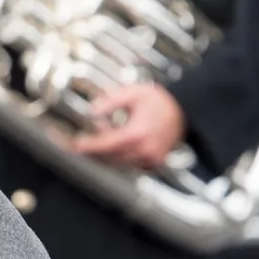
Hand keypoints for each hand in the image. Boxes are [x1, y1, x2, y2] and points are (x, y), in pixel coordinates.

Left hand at [71, 83, 185, 169]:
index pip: (106, 144)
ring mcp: (150, 158)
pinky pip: (131, 165)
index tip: (74, 146)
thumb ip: (110, 101)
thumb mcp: (132, 93)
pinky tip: (119, 145)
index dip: (88, 146)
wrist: (184, 109)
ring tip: (102, 140)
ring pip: (119, 164)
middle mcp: (144, 149)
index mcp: (137, 133)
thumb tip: (92, 111)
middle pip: (110, 158)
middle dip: (94, 152)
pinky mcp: (154, 163)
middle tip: (81, 144)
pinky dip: (121, 158)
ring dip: (107, 155)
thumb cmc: (160, 100)